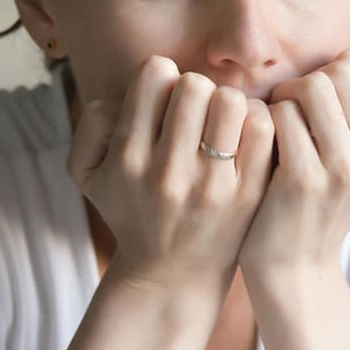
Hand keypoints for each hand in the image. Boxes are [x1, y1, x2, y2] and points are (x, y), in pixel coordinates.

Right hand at [68, 56, 274, 290]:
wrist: (172, 275)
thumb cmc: (131, 211)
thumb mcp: (88, 174)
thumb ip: (91, 125)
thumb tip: (122, 97)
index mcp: (128, 158)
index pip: (155, 74)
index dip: (163, 78)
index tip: (166, 101)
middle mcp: (168, 171)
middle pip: (195, 84)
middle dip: (196, 90)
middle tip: (196, 114)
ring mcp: (211, 185)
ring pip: (230, 101)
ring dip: (227, 105)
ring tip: (221, 125)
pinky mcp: (246, 195)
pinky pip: (261, 130)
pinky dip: (255, 121)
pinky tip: (243, 137)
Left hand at [238, 47, 349, 275]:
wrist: (295, 261)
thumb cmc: (320, 196)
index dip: (328, 74)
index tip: (314, 106)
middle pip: (339, 71)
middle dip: (306, 82)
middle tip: (290, 112)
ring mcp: (347, 169)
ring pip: (312, 87)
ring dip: (285, 98)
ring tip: (278, 125)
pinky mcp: (306, 179)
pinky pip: (281, 114)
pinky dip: (265, 120)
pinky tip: (263, 144)